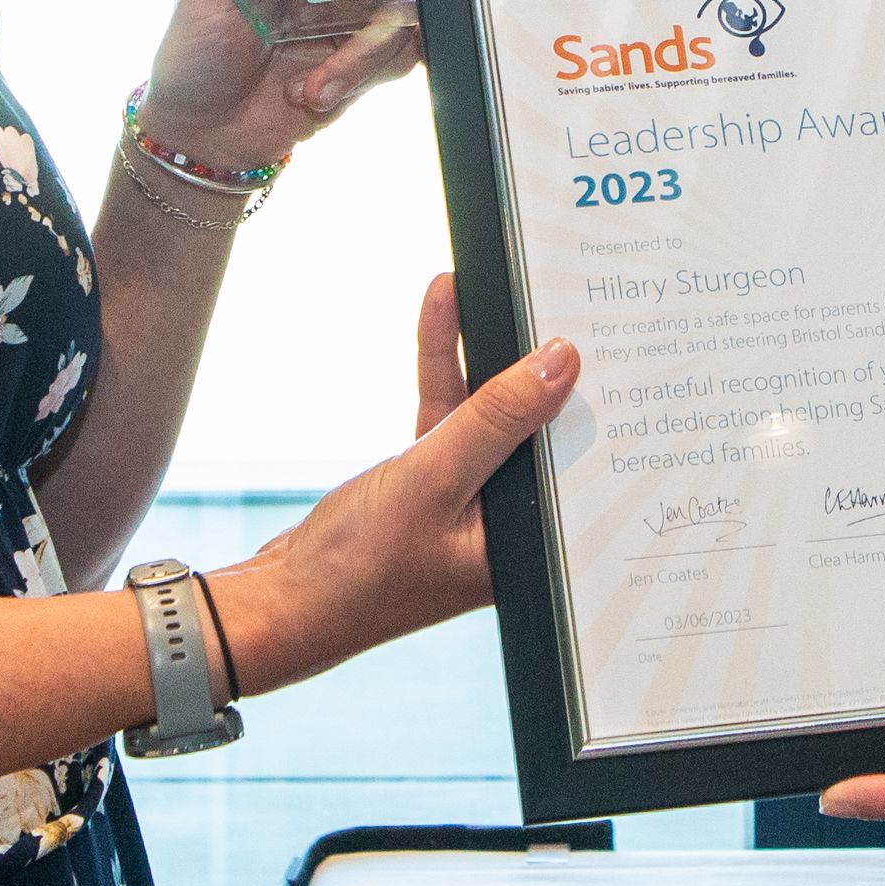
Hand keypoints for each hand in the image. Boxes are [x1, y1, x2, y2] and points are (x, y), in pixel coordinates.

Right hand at [210, 274, 572, 695]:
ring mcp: (472, 499)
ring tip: (490, 282)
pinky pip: (449, 412)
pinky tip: (444, 310)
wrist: (282, 602)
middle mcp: (512, 523)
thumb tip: (560, 362)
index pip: (582, 457)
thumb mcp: (434, 481)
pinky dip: (444, 366)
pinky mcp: (432, 481)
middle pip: (537, 424)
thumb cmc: (359, 571)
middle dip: (538, 359)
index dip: (593, 395)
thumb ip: (497, 419)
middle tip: (554, 291)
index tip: (602, 331)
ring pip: (489, 410)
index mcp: (535, 545)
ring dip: (481, 350)